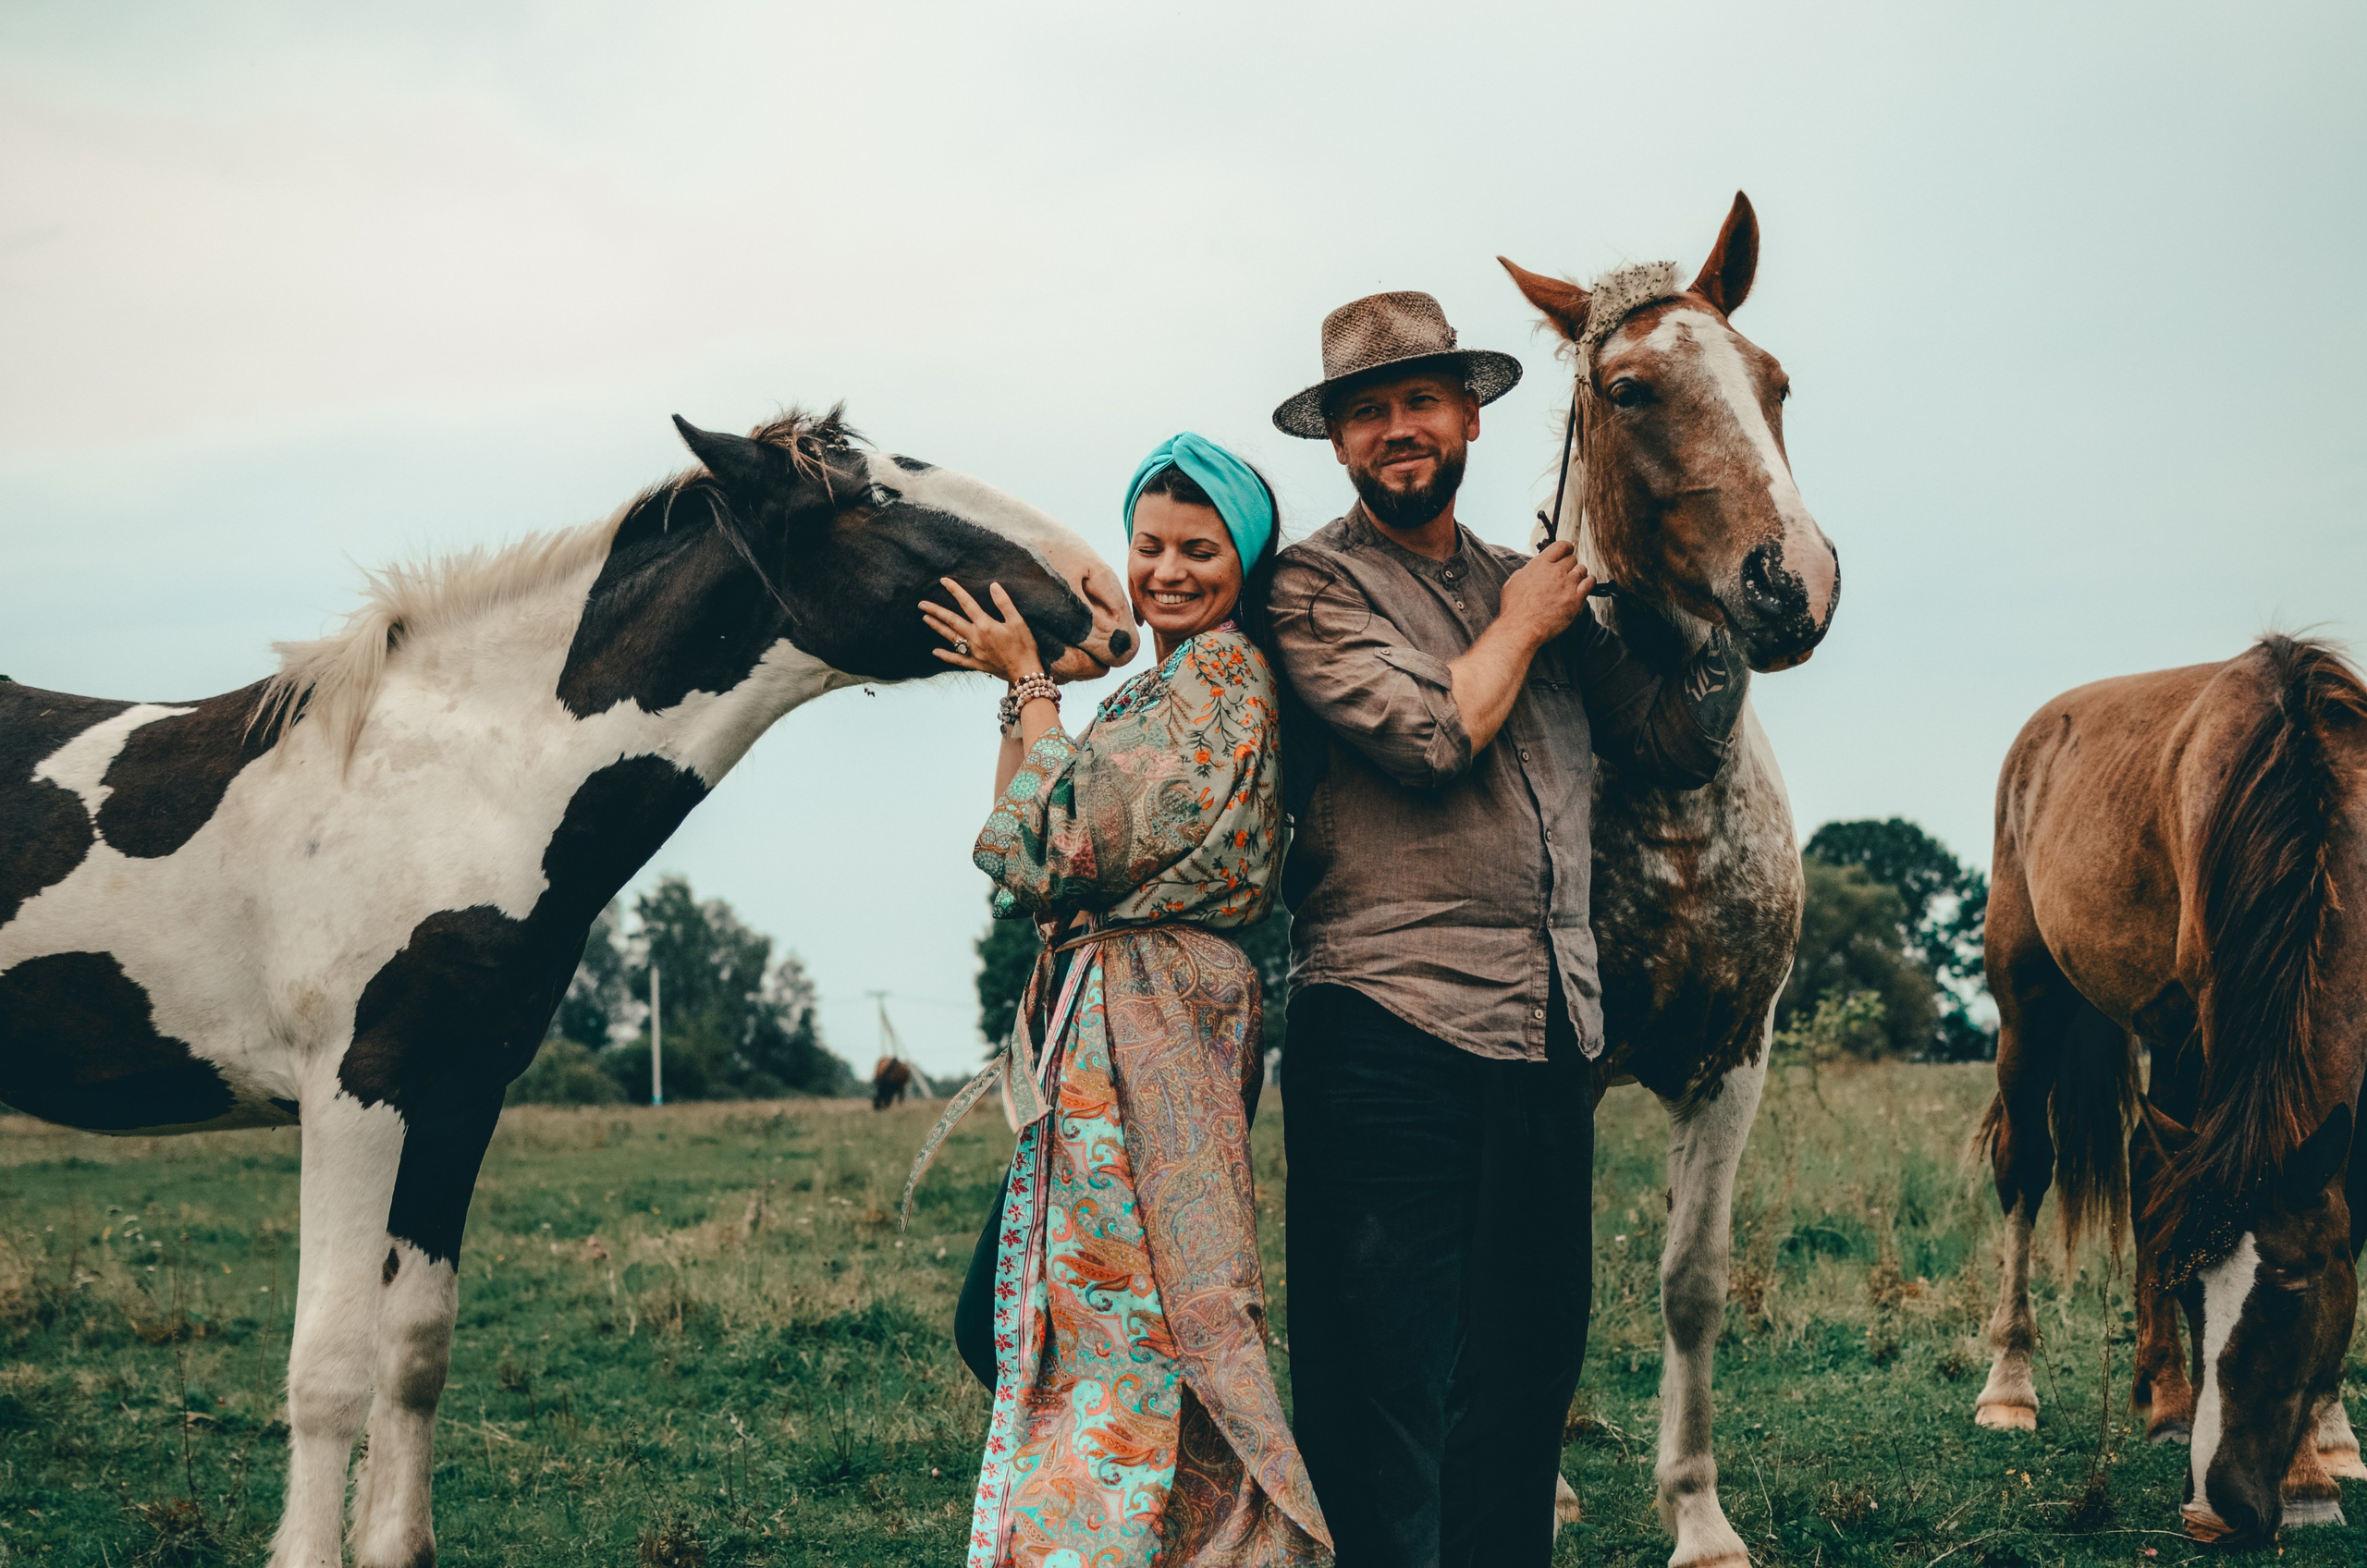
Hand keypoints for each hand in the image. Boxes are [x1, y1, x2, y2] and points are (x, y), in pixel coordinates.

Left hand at [920, 579, 1044, 682]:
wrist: (1025, 672)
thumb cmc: (1024, 646)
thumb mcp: (1018, 621)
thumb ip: (1004, 603)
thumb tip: (993, 586)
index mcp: (985, 625)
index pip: (967, 603)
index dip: (955, 591)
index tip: (943, 581)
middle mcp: (975, 638)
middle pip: (952, 621)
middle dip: (936, 611)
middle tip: (921, 604)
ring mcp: (974, 652)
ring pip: (951, 637)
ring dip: (937, 627)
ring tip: (925, 619)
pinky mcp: (975, 664)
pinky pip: (957, 659)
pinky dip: (945, 655)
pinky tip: (934, 651)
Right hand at [1497, 540, 1595, 646]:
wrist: (1522, 628)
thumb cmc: (1514, 608)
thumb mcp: (1514, 581)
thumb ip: (1528, 570)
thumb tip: (1534, 568)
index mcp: (1540, 564)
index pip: (1561, 546)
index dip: (1566, 548)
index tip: (1567, 552)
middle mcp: (1556, 571)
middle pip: (1572, 559)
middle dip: (1569, 564)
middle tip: (1565, 573)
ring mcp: (1568, 585)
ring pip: (1582, 570)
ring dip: (1578, 573)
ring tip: (1573, 581)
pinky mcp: (1576, 599)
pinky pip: (1590, 583)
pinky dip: (1589, 581)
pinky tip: (1586, 584)